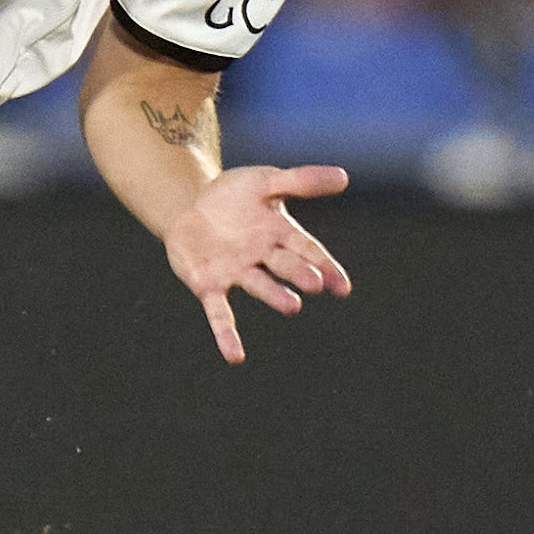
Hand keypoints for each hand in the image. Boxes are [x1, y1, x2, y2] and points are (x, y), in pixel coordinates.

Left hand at [162, 163, 352, 365]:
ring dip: (274, 296)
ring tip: (292, 306)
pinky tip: (235, 357)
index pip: (307, 250)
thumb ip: (301, 181)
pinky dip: (227, 334)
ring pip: (259, 286)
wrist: (189, 206)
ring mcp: (236, 272)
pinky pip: (220, 313)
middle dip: (299, 274)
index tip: (342, 285)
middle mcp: (262, 257)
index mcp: (280, 233)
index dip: (325, 266)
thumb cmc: (234, 196)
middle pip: (285, 266)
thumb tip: (344, 177)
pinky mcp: (209, 285)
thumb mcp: (265, 180)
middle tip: (314, 284)